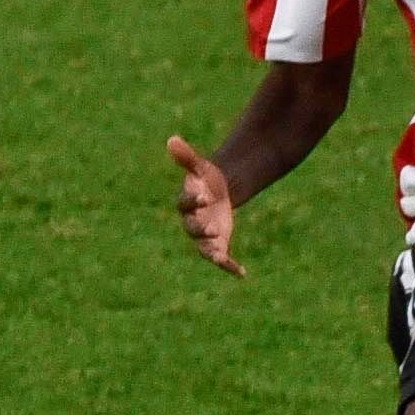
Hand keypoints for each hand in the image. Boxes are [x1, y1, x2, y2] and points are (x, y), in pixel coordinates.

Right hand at [167, 135, 243, 276]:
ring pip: (204, 248)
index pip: (184, 204)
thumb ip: (187, 157)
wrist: (217, 192)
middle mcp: (192, 221)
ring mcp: (205, 235)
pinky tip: (242, 274)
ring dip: (212, 252)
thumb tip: (172, 139)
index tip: (204, 196)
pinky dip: (229, 267)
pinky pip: (221, 259)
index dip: (193, 201)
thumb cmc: (206, 179)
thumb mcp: (201, 167)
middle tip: (213, 229)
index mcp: (186, 202)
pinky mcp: (218, 244)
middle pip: (192, 229)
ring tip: (221, 257)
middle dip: (201, 230)